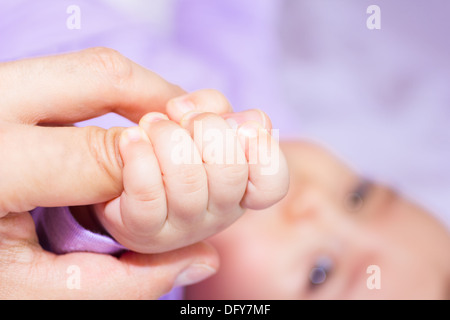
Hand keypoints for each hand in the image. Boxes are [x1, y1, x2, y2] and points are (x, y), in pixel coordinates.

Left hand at [0, 47, 220, 298]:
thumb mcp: (31, 295)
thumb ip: (122, 280)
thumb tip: (201, 256)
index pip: (99, 155)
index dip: (157, 174)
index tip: (178, 192)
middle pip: (102, 75)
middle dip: (165, 100)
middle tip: (195, 136)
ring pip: (87, 66)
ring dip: (140, 95)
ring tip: (164, 134)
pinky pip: (67, 76)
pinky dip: (109, 98)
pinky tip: (121, 131)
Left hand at [92, 90, 289, 252]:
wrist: (125, 178)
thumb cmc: (169, 146)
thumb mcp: (200, 119)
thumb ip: (217, 109)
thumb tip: (219, 117)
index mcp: (241, 187)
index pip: (273, 183)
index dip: (263, 151)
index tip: (241, 126)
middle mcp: (219, 213)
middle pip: (230, 171)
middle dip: (206, 128)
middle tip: (184, 117)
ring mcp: (183, 227)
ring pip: (188, 180)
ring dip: (167, 137)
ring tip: (151, 124)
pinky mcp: (145, 232)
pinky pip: (147, 197)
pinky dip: (139, 156)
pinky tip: (131, 140)